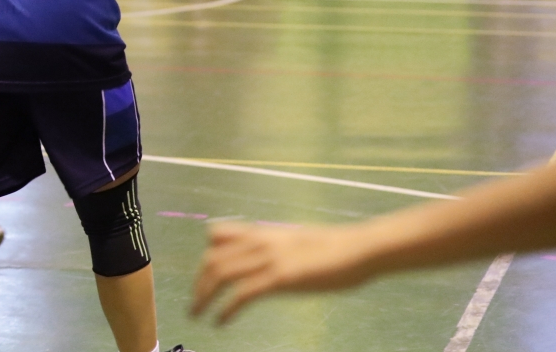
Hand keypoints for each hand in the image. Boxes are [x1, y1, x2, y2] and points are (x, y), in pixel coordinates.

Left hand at [191, 221, 369, 323]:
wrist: (359, 248)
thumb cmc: (336, 248)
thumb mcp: (297, 241)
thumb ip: (277, 248)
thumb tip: (270, 259)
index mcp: (263, 233)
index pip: (217, 234)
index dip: (206, 255)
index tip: (205, 277)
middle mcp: (260, 242)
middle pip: (212, 258)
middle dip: (199, 282)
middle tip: (196, 304)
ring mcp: (269, 258)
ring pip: (220, 273)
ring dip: (203, 296)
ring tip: (198, 315)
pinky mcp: (281, 277)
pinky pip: (242, 294)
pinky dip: (225, 309)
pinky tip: (220, 322)